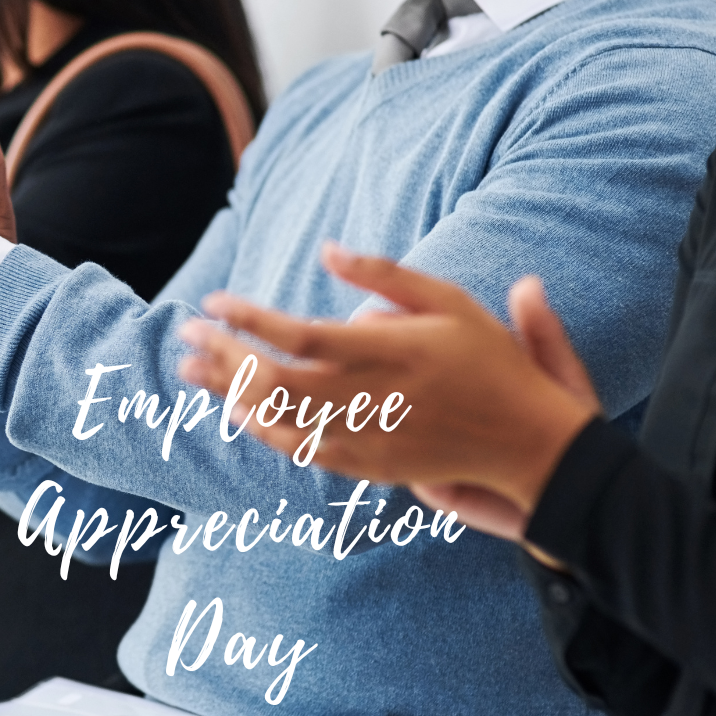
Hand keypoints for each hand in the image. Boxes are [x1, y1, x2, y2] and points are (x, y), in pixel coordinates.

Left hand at [174, 243, 597, 519]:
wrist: (530, 441)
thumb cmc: (489, 359)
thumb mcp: (449, 300)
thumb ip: (385, 275)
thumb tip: (328, 249)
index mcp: (388, 352)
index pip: (297, 335)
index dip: (248, 319)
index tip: (214, 301)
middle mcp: (372, 398)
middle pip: (274, 380)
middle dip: (222, 355)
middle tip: (186, 334)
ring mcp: (368, 437)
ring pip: (280, 418)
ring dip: (230, 392)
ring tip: (193, 369)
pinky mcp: (370, 465)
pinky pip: (303, 451)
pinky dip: (265, 431)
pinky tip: (238, 412)